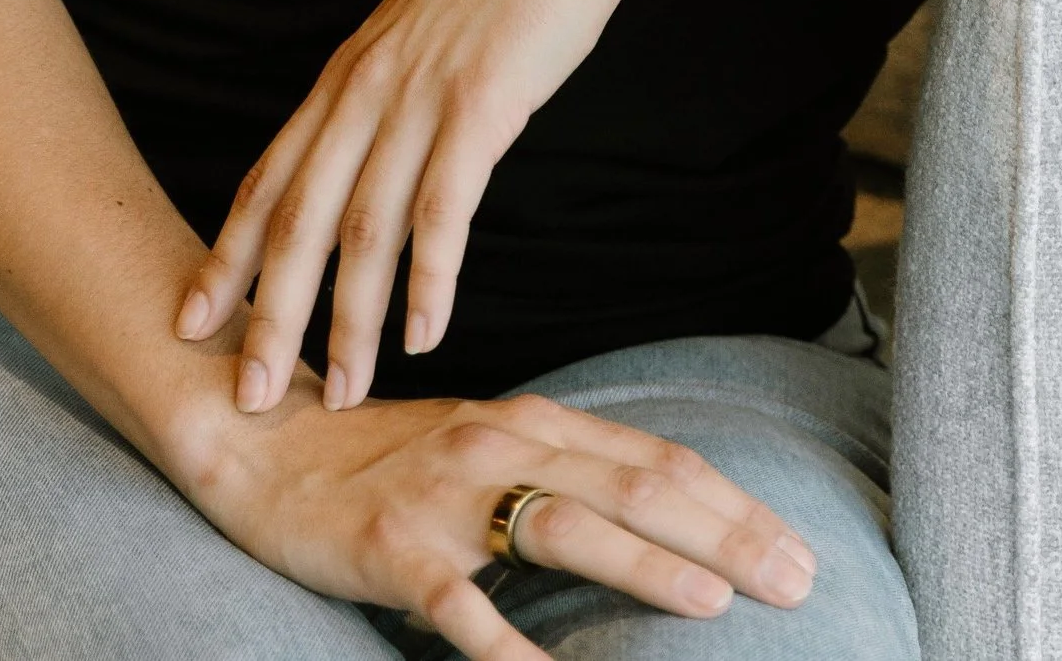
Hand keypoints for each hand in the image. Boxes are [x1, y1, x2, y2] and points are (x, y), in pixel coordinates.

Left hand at [176, 0, 721, 408]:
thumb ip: (393, 88)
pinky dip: (430, 279)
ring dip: (349, 321)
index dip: (225, 256)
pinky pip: (443, 207)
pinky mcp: (481, 102)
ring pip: (362, 228)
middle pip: (297, 218)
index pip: (267, 177)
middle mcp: (367, 85)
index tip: (188, 322)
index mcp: (349, 69)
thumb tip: (377, 148)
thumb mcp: (427, 28)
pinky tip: (424, 335)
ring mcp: (420, 93)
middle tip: (245, 398)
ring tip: (342, 395)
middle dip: (266, 315)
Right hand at [189, 377, 817, 659]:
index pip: (659, 462)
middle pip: (637, 488)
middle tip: (798, 580)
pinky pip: (463, 606)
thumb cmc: (386, 459)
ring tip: (714, 600)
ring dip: (647, 567)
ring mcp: (449, 497)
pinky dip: (510, 644)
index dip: (735, 506)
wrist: (261, 442)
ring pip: (566, 526)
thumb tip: (660, 518)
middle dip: (726, 536)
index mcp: (535, 424)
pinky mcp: (395, 550)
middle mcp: (503, 444)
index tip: (800, 548)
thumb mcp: (487, 451)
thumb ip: (564, 474)